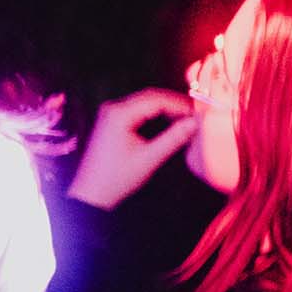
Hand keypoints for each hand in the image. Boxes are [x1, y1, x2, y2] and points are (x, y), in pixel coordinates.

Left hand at [66, 88, 196, 209]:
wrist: (91, 194)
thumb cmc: (115, 178)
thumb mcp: (149, 158)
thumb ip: (174, 138)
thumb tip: (195, 122)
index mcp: (119, 114)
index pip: (157, 99)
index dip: (181, 104)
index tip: (199, 112)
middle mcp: (112, 109)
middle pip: (150, 97)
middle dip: (175, 105)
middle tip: (196, 114)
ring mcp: (109, 114)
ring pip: (145, 103)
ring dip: (166, 109)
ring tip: (186, 119)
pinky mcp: (111, 122)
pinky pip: (137, 111)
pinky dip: (155, 115)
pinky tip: (169, 123)